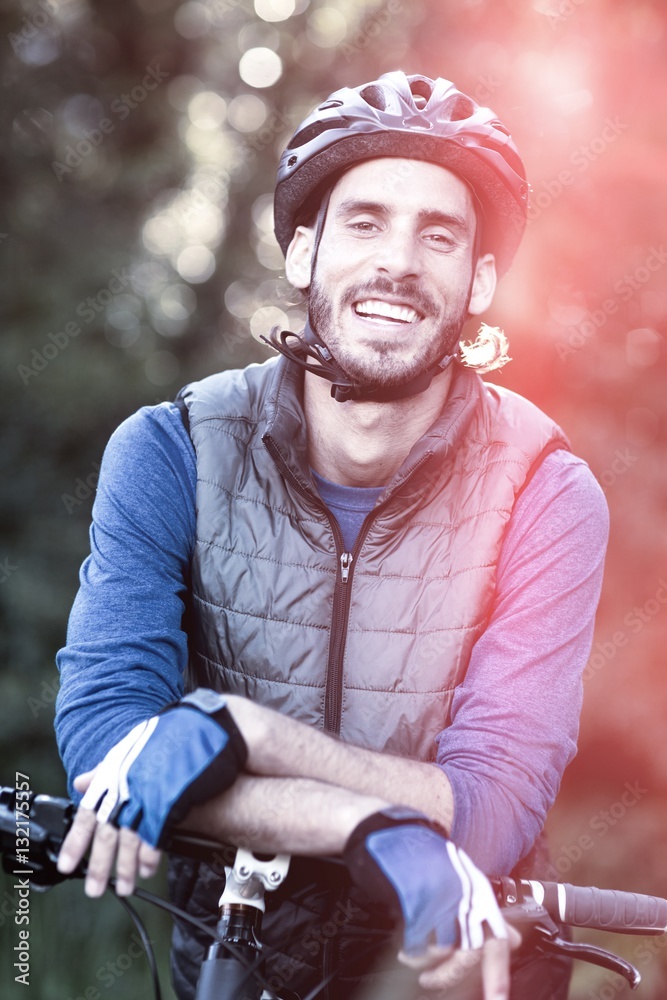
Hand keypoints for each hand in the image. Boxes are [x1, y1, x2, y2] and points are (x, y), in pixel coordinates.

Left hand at [57, 689, 246, 895]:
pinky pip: (155, 836)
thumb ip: (105, 771)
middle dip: (99, 866)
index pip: (87, 813)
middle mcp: (126, 787)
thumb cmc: (167, 740)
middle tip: (94, 890)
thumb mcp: (131, 751)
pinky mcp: (169, 804)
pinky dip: (150, 855)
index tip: (66, 865)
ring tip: (124, 886)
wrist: (202, 729)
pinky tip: (147, 868)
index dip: (76, 841)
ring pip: (130, 840)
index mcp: (113, 775)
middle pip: (107, 834)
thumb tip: (80, 782)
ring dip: (125, 868)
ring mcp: (147, 796)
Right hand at [344, 807, 517, 998]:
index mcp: (480, 894)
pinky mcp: (417, 903)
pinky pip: (417, 944)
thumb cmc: (429, 863)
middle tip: (432, 984)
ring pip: (441, 951)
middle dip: (449, 977)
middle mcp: (465, 896)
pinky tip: (404, 946)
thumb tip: (514, 942)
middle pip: (468, 954)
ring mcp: (441, 899)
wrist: (394, 837)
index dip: (498, 976)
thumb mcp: (466, 886)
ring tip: (413, 958)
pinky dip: (410, 951)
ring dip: (425, 961)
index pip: (496, 942)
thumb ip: (488, 918)